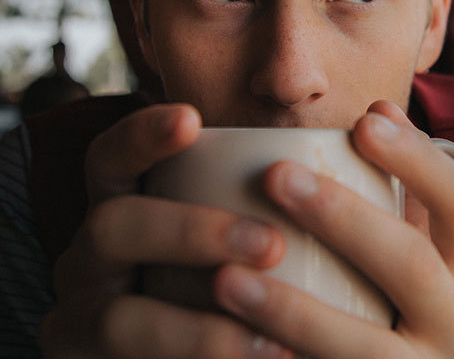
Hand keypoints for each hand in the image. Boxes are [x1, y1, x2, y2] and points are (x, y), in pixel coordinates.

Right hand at [38, 103, 292, 358]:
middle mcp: (91, 256)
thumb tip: (370, 126)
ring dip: (198, 330)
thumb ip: (281, 196)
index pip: (112, 157)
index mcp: (122, 205)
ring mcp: (82, 317)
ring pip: (118, 320)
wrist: (197, 354)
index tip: (191, 119)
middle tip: (272, 246)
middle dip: (191, 231)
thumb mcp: (239, 234)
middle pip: (113, 225)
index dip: (143, 135)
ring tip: (274, 341)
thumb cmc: (230, 281)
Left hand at [213, 101, 453, 357]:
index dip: (416, 158)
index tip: (362, 121)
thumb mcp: (407, 237)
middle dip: (343, 217)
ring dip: (294, 312)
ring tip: (226, 279)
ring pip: (366, 349)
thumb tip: (378, 110)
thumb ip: (400, 179)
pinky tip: (230, 345)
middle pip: (412, 264)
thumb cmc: (391, 289)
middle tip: (275, 177)